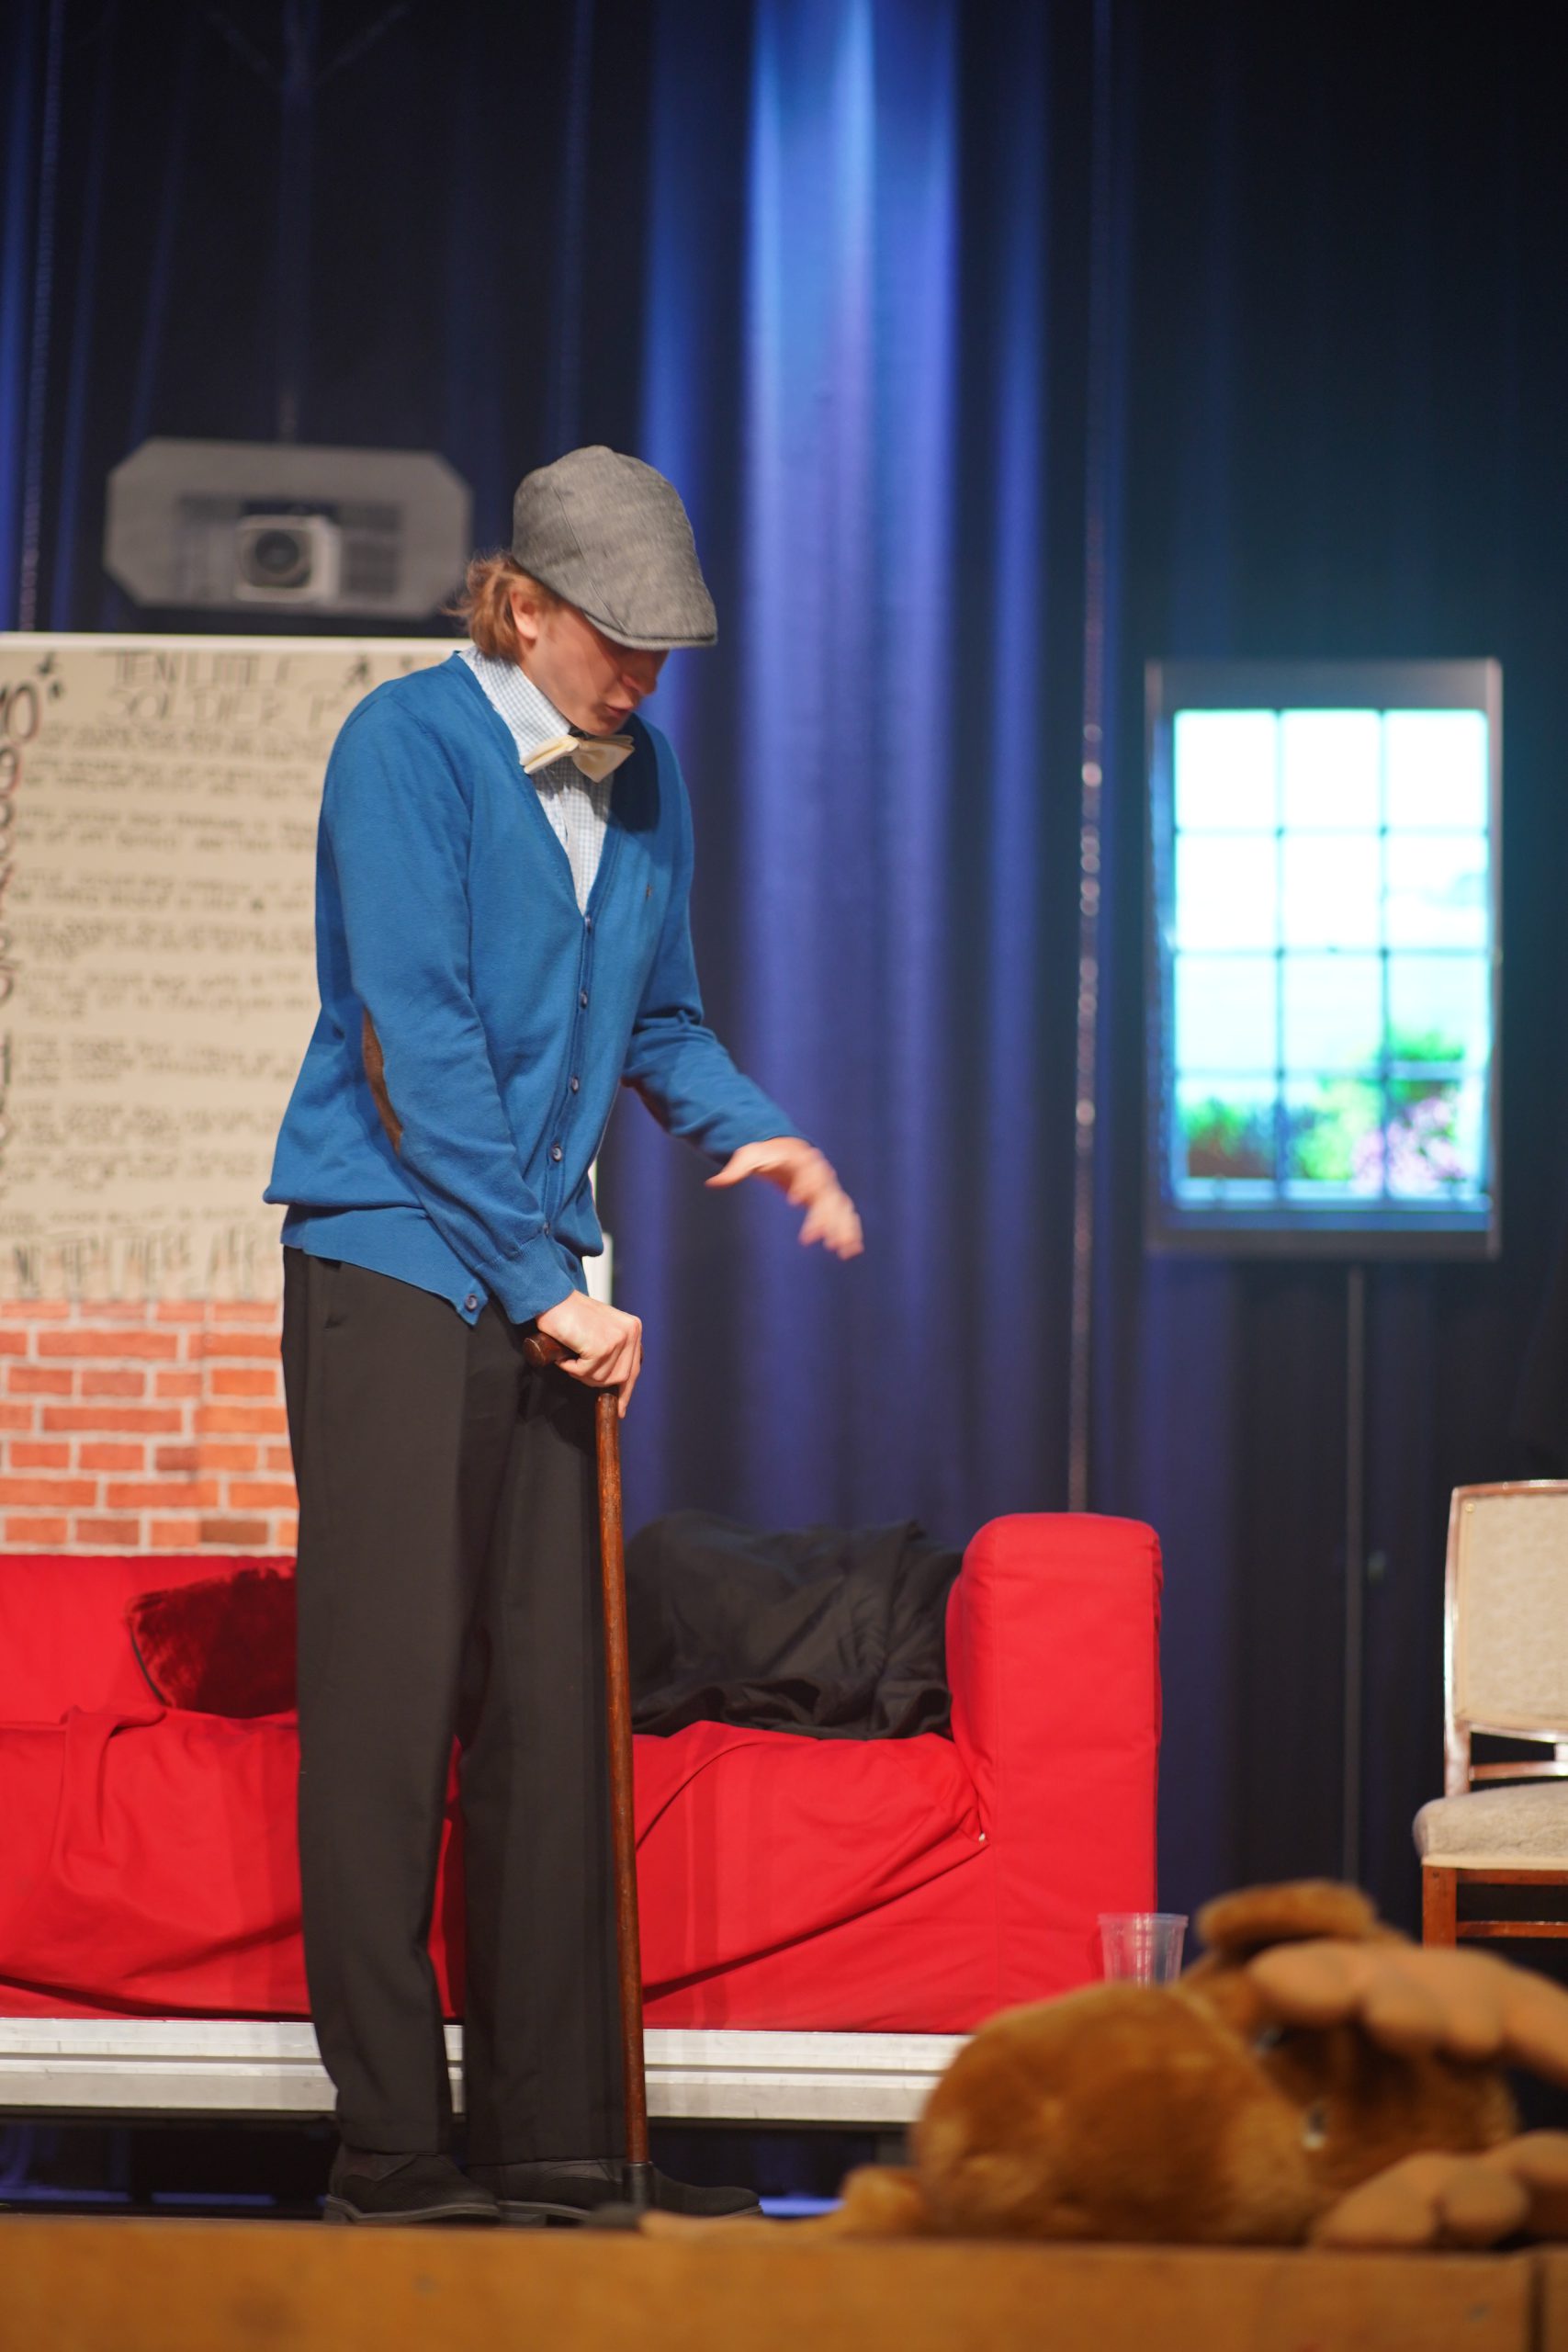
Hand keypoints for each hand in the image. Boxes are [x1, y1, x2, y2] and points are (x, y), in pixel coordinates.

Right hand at [534, 1290, 643, 1416]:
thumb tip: (616, 1382)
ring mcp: (618, 1339)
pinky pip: (586, 1373)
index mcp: (633, 1328)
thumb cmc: (570, 1315)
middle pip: (620, 1378)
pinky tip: (565, 1355)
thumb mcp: (600, 1331)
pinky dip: (571, 1368)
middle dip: (595, 1380)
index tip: (620, 1410)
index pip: (634, 1368)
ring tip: (570, 1357)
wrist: (551, 1297)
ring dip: (581, 1373)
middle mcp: (630, 1332)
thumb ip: (612, 1352)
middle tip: (576, 1369)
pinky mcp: (602, 1346)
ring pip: (602, 1378)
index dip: (626, 1392)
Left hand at [706, 1137, 863, 1257]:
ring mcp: (827, 1186)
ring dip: (843, 1228)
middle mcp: (820, 1173)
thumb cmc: (764, 1153)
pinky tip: (853, 1248)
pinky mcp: (829, 1198)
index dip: (803, 1187)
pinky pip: (842, 1214)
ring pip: (839, 1208)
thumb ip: (734, 1171)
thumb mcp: (748, 1157)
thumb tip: (712, 1184)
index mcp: (802, 1161)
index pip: (807, 1174)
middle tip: (820, 1240)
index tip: (794, 1202)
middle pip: (826, 1196)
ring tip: (846, 1251)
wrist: (786, 1149)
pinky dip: (849, 1229)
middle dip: (825, 1218)